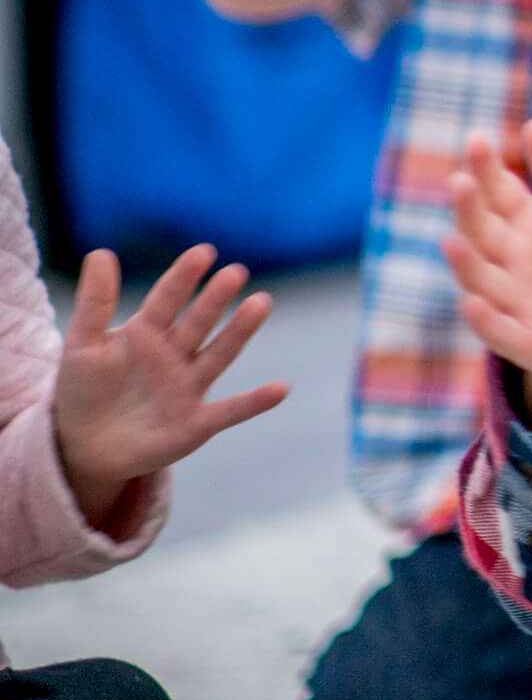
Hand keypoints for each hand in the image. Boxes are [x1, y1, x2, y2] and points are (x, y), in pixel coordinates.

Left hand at [52, 245, 286, 527]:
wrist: (85, 447)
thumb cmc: (83, 391)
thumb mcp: (81, 345)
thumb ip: (94, 302)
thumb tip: (101, 253)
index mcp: (147, 334)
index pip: (167, 299)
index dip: (183, 277)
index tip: (204, 252)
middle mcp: (174, 356)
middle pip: (198, 322)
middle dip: (215, 298)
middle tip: (235, 272)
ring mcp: (189, 388)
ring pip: (219, 354)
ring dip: (240, 331)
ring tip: (261, 302)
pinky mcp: (197, 423)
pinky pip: (231, 411)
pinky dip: (255, 402)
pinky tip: (281, 388)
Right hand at [447, 121, 531, 431]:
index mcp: (523, 227)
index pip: (498, 193)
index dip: (486, 169)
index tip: (477, 139)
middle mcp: (509, 261)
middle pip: (481, 232)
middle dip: (469, 210)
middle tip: (461, 181)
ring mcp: (512, 301)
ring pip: (480, 280)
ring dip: (466, 263)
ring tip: (453, 241)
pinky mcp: (524, 341)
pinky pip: (499, 331)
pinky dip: (485, 320)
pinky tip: (473, 303)